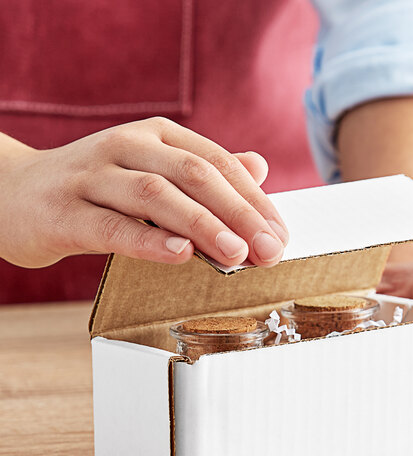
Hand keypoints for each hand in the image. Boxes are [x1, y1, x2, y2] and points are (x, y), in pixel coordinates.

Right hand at [0, 117, 287, 268]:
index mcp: (156, 135)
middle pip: (194, 174)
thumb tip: (259, 167)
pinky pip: (112, 226)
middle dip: (238, 213)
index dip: (253, 199)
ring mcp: (92, 176)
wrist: (13, 192)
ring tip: (236, 254)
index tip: (279, 235)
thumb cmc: (98, 189)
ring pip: (156, 196)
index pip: (216, 162)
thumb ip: (204, 169)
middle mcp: (127, 146)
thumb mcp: (154, 170)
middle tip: (269, 249)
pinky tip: (180, 254)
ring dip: (202, 225)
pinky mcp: (65, 211)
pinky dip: (149, 241)